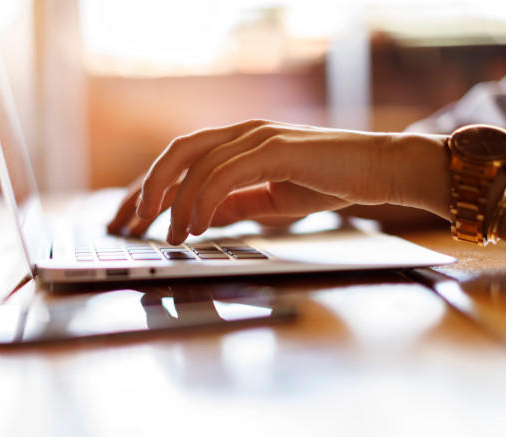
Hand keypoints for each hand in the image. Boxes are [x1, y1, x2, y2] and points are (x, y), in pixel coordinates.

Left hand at [108, 119, 448, 243]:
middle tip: (128, 222)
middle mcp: (242, 134)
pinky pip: (224, 173)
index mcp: (239, 143)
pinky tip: (194, 226)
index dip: (150, 187)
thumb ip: (235, 204)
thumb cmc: (329, 182)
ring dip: (174, 202)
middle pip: (177, 153)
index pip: (182, 160)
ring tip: (167, 234)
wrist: (378, 171)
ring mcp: (257, 138)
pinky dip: (203, 201)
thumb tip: (200, 218)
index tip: (128, 217)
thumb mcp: (269, 200)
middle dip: (146, 188)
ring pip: (195, 162)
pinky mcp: (274, 149)